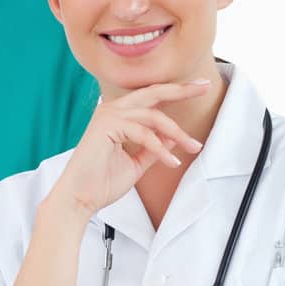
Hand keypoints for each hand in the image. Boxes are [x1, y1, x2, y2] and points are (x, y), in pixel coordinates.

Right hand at [50, 79, 210, 218]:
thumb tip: (172, 138)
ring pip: (154, 117)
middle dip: (181, 90)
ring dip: (177, 133)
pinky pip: (144, 133)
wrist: (79, 199)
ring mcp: (108, 115)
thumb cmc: (101, 184)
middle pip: (154, 93)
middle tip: (205, 87)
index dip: (176, 93)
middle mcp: (112, 110)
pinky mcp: (106, 125)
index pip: (151, 99)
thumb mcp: (136, 163)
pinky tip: (171, 163)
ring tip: (193, 147)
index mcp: (117, 116)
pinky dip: (160, 148)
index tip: (199, 88)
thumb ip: (153, 148)